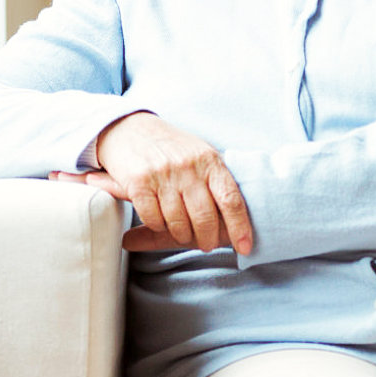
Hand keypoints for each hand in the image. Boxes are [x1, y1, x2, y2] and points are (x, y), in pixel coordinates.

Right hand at [65, 112, 252, 253]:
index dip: (240, 227)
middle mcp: (188, 167)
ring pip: (178, 223)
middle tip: (207, 245)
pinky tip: (160, 221)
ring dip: (181, 235)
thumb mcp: (199, 155)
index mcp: (209, 161)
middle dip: (208, 238)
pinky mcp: (139, 183)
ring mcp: (163, 174)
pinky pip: (153, 219)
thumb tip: (238, 218)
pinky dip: (158, 226)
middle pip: (205, 217)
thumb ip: (215, 180)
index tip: (245, 247)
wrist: (130, 129)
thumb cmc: (172, 148)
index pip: (230, 199)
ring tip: (182, 234)